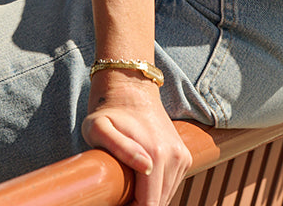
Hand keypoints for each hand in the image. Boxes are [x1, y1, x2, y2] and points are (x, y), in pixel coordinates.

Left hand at [82, 71, 191, 205]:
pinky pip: (172, 184)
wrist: (131, 88)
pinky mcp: (184, 155)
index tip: (116, 201)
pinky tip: (142, 176)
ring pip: (166, 195)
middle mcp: (175, 156)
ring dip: (149, 197)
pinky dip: (158, 187)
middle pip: (159, 203)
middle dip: (138, 204)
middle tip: (119, 190)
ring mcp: (182, 155)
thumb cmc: (108, 111)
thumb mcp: (99, 128)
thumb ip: (120, 148)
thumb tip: (146, 168)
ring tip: (128, 181)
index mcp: (156, 154)